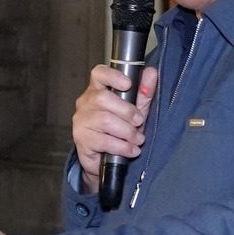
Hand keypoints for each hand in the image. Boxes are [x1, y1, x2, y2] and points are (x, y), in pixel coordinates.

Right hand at [72, 64, 159, 188]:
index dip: (113, 76)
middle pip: (103, 98)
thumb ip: (143, 92)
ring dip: (127, 132)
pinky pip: (104, 141)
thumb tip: (152, 73)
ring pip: (105, 120)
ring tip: (138, 139)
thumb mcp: (136, 110)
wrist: (106, 161)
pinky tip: (131, 150)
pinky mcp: (82, 139)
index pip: (99, 74)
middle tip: (139, 122)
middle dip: (127, 111)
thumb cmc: (120, 131)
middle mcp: (86, 102)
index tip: (128, 84)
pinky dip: (122, 147)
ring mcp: (81, 120)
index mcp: (98, 89)